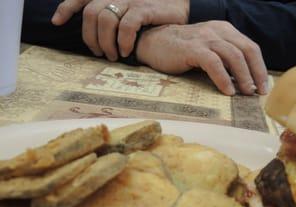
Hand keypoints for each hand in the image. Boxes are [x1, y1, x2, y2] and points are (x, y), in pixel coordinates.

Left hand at [51, 0, 189, 60]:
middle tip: (99, 53)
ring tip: (113, 56)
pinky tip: (126, 52)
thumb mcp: (132, 11)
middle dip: (90, 37)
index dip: (66, 8)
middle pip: (90, 14)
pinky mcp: (144, 8)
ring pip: (105, 20)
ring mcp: (130, 0)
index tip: (56, 22)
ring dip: (105, 42)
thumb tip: (98, 37)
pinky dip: (123, 41)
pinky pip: (126, 25)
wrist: (182, 4)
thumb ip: (114, 18)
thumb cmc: (157, 12)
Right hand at [136, 23, 268, 95]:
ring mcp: (205, 38)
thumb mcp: (209, 50)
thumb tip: (245, 83)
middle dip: (257, 73)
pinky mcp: (193, 48)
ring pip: (233, 56)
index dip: (260, 68)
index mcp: (225, 30)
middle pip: (247, 50)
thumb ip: (226, 60)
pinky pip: (214, 63)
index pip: (250, 48)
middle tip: (259, 92)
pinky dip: (223, 79)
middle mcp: (218, 31)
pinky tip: (228, 91)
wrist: (153, 43)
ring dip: (243, 77)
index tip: (264, 86)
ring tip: (245, 93)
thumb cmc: (183, 51)